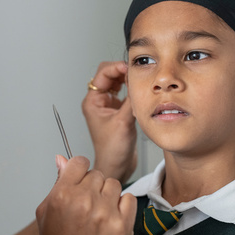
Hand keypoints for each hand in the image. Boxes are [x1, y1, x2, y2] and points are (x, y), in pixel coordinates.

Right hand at [36, 156, 135, 234]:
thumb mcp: (46, 214)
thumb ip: (56, 183)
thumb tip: (62, 159)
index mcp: (61, 195)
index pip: (78, 162)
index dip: (79, 171)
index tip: (80, 181)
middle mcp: (83, 201)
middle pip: (96, 174)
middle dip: (92, 186)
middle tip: (87, 205)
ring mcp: (105, 213)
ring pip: (113, 184)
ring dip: (107, 195)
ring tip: (99, 213)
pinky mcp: (123, 225)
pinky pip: (128, 198)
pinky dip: (122, 206)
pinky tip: (112, 218)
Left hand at [82, 61, 136, 182]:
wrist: (116, 166)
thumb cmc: (112, 150)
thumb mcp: (123, 122)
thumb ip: (131, 100)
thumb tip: (139, 82)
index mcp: (92, 102)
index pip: (102, 74)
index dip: (117, 67)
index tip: (130, 67)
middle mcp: (99, 101)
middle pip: (110, 75)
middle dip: (123, 71)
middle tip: (138, 72)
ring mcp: (108, 105)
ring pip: (118, 82)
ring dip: (128, 79)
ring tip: (141, 81)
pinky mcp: (118, 111)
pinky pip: (125, 93)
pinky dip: (132, 90)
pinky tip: (141, 91)